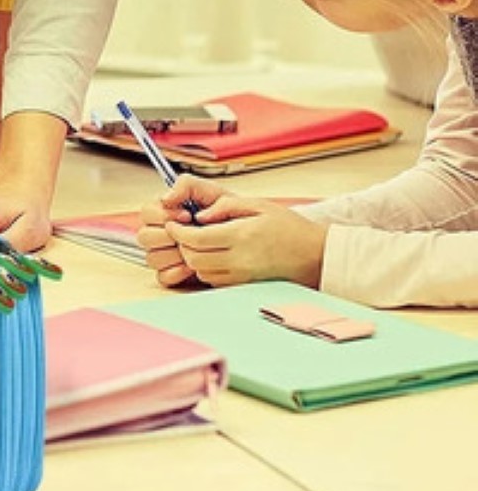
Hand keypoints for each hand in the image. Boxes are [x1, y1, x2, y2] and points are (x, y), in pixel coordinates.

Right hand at [137, 175, 225, 287]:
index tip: (186, 215)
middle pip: (144, 237)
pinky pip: (163, 277)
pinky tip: (192, 266)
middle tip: (190, 234)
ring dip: (173, 255)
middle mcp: (160, 233)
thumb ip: (186, 185)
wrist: (248, 238)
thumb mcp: (210, 192)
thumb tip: (166, 198)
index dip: (163, 215)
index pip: (146, 212)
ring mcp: (164, 255)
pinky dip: (177, 272)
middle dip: (167, 236)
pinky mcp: (173, 274)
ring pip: (152, 258)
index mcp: (164, 212)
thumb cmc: (227, 214)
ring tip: (193, 250)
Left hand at [164, 195, 327, 287]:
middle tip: (183, 231)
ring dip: (193, 257)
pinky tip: (214, 254)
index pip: (195, 239)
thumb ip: (225, 206)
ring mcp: (242, 276)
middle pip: (193, 258)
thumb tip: (200, 215)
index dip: (177, 231)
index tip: (173, 223)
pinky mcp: (244, 285)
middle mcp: (239, 261)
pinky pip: (214, 280)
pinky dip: (207, 268)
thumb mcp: (258, 205)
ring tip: (199, 242)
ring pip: (201, 272)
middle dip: (182, 244)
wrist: (316, 255)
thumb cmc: (289, 227)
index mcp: (240, 237)